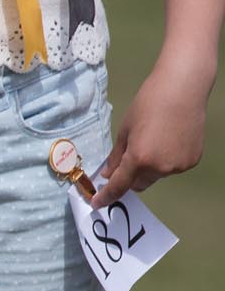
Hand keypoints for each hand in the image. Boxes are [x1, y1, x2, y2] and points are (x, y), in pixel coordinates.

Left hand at [93, 57, 214, 206]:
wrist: (183, 88)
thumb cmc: (149, 104)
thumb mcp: (125, 131)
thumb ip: (116, 157)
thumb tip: (109, 175)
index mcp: (138, 159)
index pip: (118, 187)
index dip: (106, 197)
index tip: (97, 202)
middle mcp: (159, 167)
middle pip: (137, 184)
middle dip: (129, 178)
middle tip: (128, 160)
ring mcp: (178, 165)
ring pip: (155, 177)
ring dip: (148, 169)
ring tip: (153, 141)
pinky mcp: (192, 160)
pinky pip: (172, 168)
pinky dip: (166, 161)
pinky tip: (168, 140)